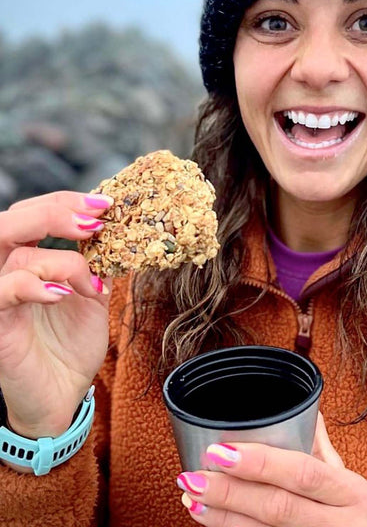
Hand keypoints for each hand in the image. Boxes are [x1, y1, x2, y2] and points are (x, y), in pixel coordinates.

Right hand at [0, 191, 111, 438]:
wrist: (62, 397)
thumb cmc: (70, 347)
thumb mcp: (93, 297)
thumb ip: (97, 265)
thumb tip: (122, 234)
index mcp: (28, 259)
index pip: (33, 213)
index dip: (65, 201)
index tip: (104, 205)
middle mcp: (7, 272)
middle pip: (11, 222)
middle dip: (54, 211)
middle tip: (94, 221)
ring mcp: (0, 297)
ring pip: (16, 255)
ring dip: (61, 260)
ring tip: (87, 282)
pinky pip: (3, 291)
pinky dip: (34, 286)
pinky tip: (62, 295)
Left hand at [177, 413, 366, 525]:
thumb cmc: (352, 518)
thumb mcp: (347, 485)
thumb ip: (321, 450)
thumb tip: (307, 410)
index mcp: (353, 493)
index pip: (302, 472)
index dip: (260, 462)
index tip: (220, 450)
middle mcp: (343, 525)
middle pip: (278, 506)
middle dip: (230, 492)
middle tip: (194, 476)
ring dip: (222, 517)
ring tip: (192, 497)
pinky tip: (209, 520)